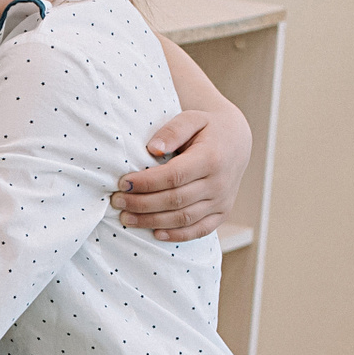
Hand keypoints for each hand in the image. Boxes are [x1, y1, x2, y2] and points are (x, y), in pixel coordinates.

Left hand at [115, 104, 250, 241]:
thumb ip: (172, 131)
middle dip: (142, 204)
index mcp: (211, 159)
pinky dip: (177, 235)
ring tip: (126, 218)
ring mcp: (222, 201)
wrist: (236, 141)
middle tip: (117, 202)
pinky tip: (155, 233)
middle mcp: (219, 183)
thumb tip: (153, 149)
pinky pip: (200, 230)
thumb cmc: (207, 128)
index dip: (146, 183)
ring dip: (152, 221)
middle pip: (175, 200)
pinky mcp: (222, 212)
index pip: (173, 176)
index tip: (122, 183)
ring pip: (184, 218)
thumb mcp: (192, 119)